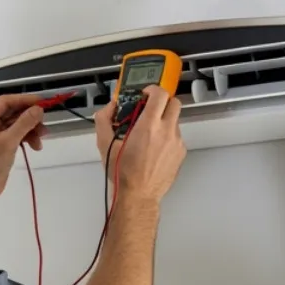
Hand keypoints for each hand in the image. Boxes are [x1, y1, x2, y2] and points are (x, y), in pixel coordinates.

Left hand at [0, 94, 47, 197]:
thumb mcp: (9, 141)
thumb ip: (24, 123)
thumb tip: (39, 109)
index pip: (6, 102)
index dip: (25, 100)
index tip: (43, 103)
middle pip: (12, 113)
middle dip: (30, 120)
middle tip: (44, 127)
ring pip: (16, 125)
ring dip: (30, 131)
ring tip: (40, 142)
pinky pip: (14, 135)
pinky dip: (25, 138)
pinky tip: (35, 146)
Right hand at [99, 85, 183, 202]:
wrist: (139, 194)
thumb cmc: (124, 173)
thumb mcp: (105, 144)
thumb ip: (104, 119)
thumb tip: (109, 108)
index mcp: (149, 126)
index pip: (160, 94)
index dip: (153, 90)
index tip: (146, 94)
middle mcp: (166, 131)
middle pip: (174, 102)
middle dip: (162, 102)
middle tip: (151, 109)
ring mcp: (176, 142)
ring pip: (175, 120)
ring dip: (164, 121)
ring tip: (149, 134)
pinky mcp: (180, 153)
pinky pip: (176, 137)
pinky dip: (167, 137)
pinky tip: (155, 148)